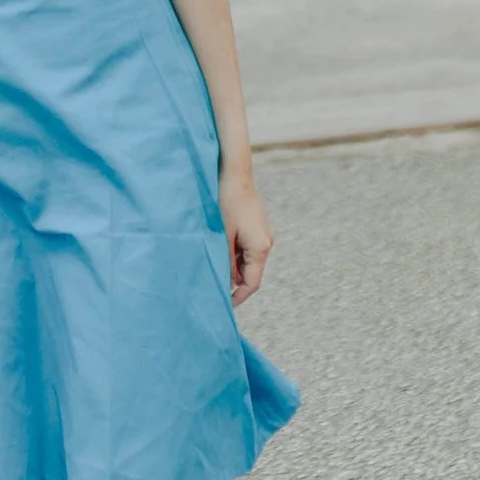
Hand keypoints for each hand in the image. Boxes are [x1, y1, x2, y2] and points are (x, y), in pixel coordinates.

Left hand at [219, 164, 271, 304]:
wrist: (234, 173)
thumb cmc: (226, 202)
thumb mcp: (222, 236)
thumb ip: (226, 261)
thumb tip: (227, 281)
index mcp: (260, 248)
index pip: (252, 283)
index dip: (239, 297)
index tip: (225, 306)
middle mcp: (266, 243)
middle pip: (251, 273)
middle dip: (234, 283)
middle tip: (214, 289)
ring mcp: (262, 234)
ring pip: (248, 261)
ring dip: (233, 267)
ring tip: (213, 270)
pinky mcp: (256, 227)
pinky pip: (247, 249)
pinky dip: (235, 255)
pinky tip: (219, 252)